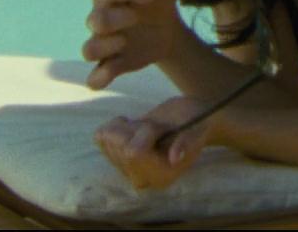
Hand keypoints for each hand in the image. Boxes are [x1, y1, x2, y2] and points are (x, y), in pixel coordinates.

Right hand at [83, 0, 184, 89]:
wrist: (168, 32)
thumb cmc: (159, 3)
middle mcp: (100, 19)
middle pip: (94, 21)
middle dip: (114, 20)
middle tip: (135, 18)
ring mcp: (103, 44)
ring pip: (89, 49)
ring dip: (104, 47)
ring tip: (125, 42)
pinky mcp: (110, 65)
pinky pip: (94, 76)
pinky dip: (98, 78)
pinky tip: (107, 76)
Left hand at [95, 95, 211, 188]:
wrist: (191, 119)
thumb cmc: (197, 121)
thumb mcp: (196, 127)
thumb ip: (186, 142)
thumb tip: (175, 158)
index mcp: (163, 175)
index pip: (134, 153)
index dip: (144, 132)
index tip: (161, 126)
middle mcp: (144, 178)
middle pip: (119, 147)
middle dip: (136, 127)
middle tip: (156, 126)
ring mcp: (128, 170)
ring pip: (108, 140)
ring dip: (127, 126)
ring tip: (147, 128)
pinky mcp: (118, 158)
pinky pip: (101, 138)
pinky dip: (115, 125)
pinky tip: (133, 127)